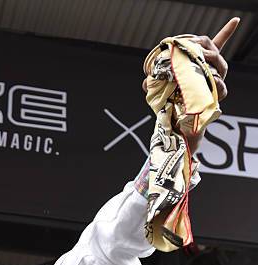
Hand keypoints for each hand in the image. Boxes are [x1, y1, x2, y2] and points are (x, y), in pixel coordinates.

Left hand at [142, 18, 239, 154]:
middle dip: (205, 46)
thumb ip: (153, 83)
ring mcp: (214, 85)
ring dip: (210, 60)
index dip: (227, 32)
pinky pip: (221, 87)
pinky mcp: (214, 99)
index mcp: (200, 67)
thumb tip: (144, 82)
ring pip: (220, 67)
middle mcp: (210, 74)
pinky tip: (209, 79)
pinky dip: (215, 82)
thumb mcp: (160, 90)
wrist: (177, 130)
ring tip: (200, 58)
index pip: (215, 47)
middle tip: (193, 46)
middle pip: (215, 52)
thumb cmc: (171, 107)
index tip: (236, 21)